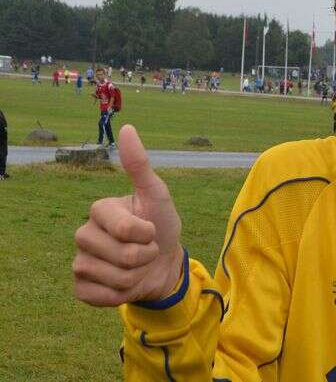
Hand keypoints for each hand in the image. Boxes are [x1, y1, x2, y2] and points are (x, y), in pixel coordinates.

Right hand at [73, 125, 182, 306]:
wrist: (165, 263)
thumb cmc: (162, 225)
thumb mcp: (157, 194)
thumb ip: (140, 165)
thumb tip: (127, 127)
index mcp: (100, 210)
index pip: (125, 229)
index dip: (147, 234)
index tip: (151, 230)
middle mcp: (84, 234)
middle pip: (119, 256)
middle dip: (144, 257)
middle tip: (146, 250)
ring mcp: (80, 262)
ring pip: (111, 277)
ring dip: (135, 276)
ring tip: (138, 266)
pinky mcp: (81, 288)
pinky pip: (97, 297)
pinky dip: (119, 295)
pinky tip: (124, 285)